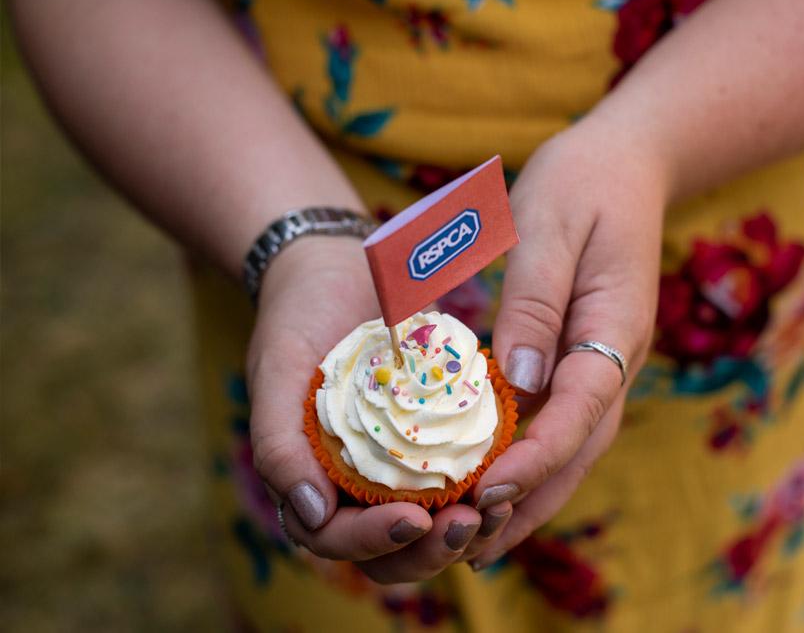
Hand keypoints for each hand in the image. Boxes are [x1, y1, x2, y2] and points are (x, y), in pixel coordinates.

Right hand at [245, 237, 513, 582]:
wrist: (337, 267)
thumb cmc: (298, 316)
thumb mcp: (278, 370)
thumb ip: (279, 443)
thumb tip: (310, 512)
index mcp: (308, 479)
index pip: (335, 537)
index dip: (373, 541)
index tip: (415, 519)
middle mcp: (353, 485)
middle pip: (390, 550)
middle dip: (431, 549)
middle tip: (470, 522)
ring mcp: (396, 466)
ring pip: (431, 527)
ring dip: (465, 530)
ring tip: (497, 508)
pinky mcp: (434, 440)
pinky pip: (461, 480)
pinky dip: (484, 489)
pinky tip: (510, 475)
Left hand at [466, 118, 666, 563]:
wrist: (625, 163)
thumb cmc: (584, 183)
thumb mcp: (550, 228)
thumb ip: (535, 303)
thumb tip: (518, 383)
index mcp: (616, 327)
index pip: (582, 407)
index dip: (537, 455)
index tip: (489, 491)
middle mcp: (617, 359)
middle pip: (580, 448)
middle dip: (530, 499)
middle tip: (471, 542)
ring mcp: (603, 364)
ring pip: (572, 448)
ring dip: (530, 496)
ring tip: (473, 538)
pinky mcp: (581, 361)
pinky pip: (558, 424)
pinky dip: (527, 463)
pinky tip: (487, 485)